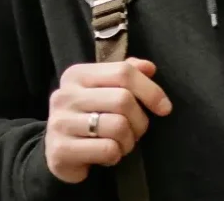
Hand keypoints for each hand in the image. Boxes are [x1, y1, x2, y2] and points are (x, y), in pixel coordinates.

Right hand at [44, 57, 171, 183]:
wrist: (59, 153)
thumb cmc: (88, 118)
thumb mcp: (104, 92)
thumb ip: (125, 75)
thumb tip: (149, 67)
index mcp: (76, 75)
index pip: (122, 72)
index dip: (150, 90)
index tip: (164, 108)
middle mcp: (65, 95)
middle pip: (123, 100)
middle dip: (139, 121)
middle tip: (135, 132)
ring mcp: (60, 122)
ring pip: (118, 127)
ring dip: (128, 142)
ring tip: (120, 144)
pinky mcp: (61, 149)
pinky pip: (108, 150)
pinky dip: (115, 156)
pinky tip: (106, 155)